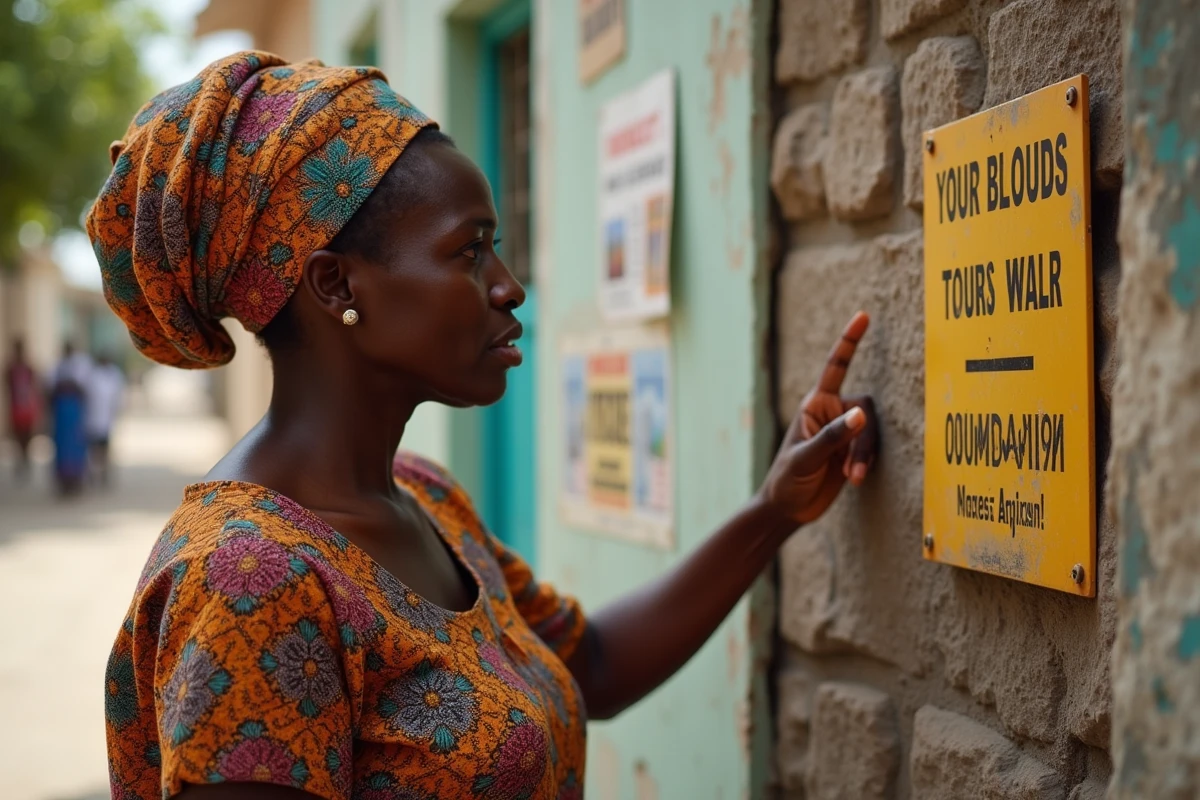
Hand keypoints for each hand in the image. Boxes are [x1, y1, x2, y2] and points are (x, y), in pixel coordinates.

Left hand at [759, 311, 879, 524]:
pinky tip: (852, 480)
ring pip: (871, 431)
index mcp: (815, 404)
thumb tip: (862, 414)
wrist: (787, 509)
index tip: (863, 316)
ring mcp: (844, 432)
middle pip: (866, 408)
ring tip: (850, 479)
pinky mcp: (853, 451)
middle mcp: (832, 413)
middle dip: (862, 439)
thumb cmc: (786, 480)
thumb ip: (833, 436)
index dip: (850, 341)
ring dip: (863, 456)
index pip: (836, 367)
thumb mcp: (805, 457)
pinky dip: (865, 463)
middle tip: (851, 469)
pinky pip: (872, 448)